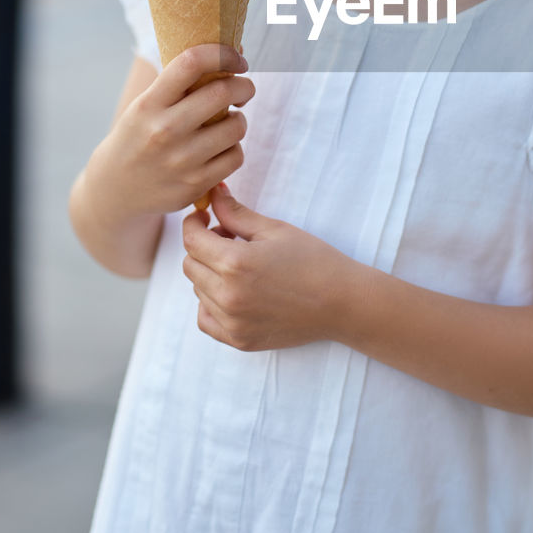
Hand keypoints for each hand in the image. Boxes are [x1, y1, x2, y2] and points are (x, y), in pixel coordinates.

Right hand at [87, 45, 254, 224]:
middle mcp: (164, 130)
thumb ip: (181, 83)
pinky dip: (234, 149)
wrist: (114, 191)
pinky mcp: (195, 184)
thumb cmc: (138, 138)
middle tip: (242, 89)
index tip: (235, 58)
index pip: (191, 63)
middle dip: (243, 86)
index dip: (223, 54)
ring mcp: (181, 160)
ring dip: (239, 120)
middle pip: (223, 92)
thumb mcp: (145, 106)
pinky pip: (236, 156)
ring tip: (226, 123)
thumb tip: (234, 52)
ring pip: (236, 126)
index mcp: (149, 103)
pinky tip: (221, 148)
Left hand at [182, 184, 355, 350]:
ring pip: (198, 290)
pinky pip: (205, 319)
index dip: (194, 223)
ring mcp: (232, 321)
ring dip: (209, 274)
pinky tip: (233, 292)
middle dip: (203, 247)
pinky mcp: (238, 340)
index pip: (192, 240)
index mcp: (235, 263)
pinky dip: (211, 304)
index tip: (204, 217)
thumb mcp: (274, 229)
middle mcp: (228, 295)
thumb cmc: (313, 259)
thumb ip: (235, 213)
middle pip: (190, 265)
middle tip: (228, 239)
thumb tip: (212, 193)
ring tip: (239, 265)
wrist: (342, 302)